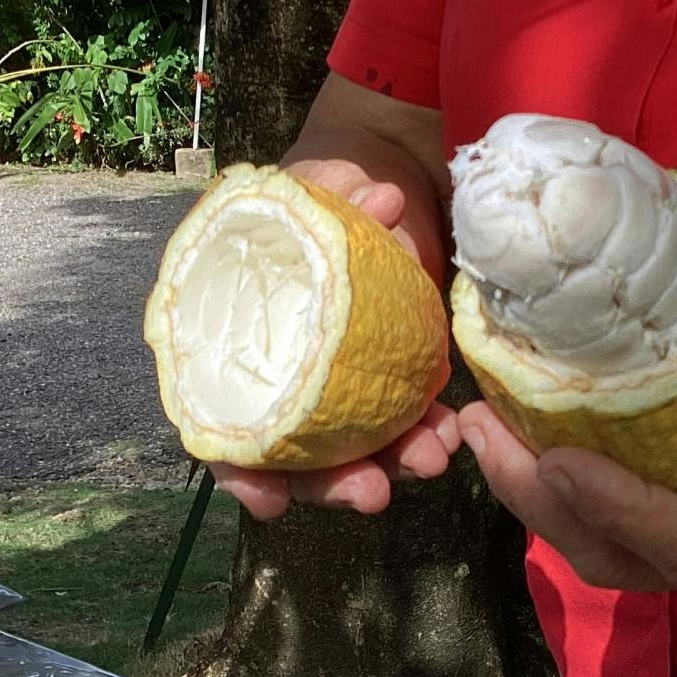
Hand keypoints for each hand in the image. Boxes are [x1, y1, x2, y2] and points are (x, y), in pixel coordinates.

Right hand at [211, 157, 461, 518]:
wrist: (382, 174)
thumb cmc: (327, 180)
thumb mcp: (318, 179)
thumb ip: (333, 193)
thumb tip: (383, 203)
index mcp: (236, 341)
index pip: (226, 428)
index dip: (243, 472)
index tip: (268, 502)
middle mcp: (284, 377)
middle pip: (296, 458)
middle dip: (334, 485)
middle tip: (374, 492)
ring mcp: (338, 384)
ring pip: (353, 450)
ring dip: (391, 463)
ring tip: (430, 458)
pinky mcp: (387, 377)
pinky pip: (401, 418)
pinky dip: (423, 430)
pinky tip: (450, 431)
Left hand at [459, 253, 676, 596]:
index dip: (621, 507)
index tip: (557, 460)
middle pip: (617, 557)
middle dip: (539, 503)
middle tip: (479, 428)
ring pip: (603, 556)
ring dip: (535, 503)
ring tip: (482, 430)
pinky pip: (612, 539)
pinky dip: (560, 500)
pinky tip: (524, 440)